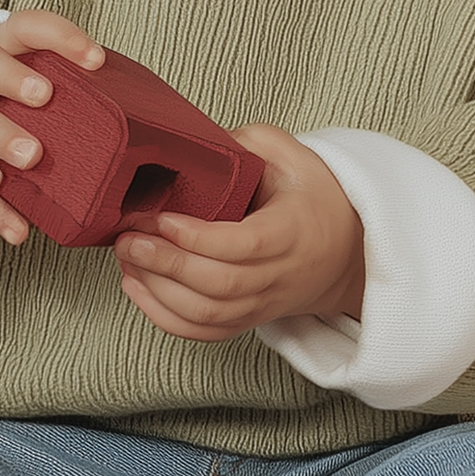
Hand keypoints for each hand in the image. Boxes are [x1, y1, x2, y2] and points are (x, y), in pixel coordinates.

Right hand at [0, 10, 102, 244]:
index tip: (95, 59)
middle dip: (14, 78)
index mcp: (3, 46)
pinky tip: (18, 228)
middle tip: (45, 97)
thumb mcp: (27, 74)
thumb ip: (70, 87)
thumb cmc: (6, 96)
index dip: (60, 36)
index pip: (28, 27)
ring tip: (30, 158)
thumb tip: (149, 118)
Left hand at [112, 124, 365, 341]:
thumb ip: (245, 143)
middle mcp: (279, 275)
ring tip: (127, 257)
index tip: (164, 219)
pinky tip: (136, 286)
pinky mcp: (247, 319)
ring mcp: (263, 304)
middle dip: (165, 264)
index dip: (199, 238)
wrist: (348, 252)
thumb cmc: (314, 198)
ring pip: (206, 315)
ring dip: (157, 290)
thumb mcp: (291, 155)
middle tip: (129, 238)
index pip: (244, 245)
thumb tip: (193, 144)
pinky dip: (163, 316)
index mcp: (293, 231)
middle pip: (219, 285)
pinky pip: (202, 332)